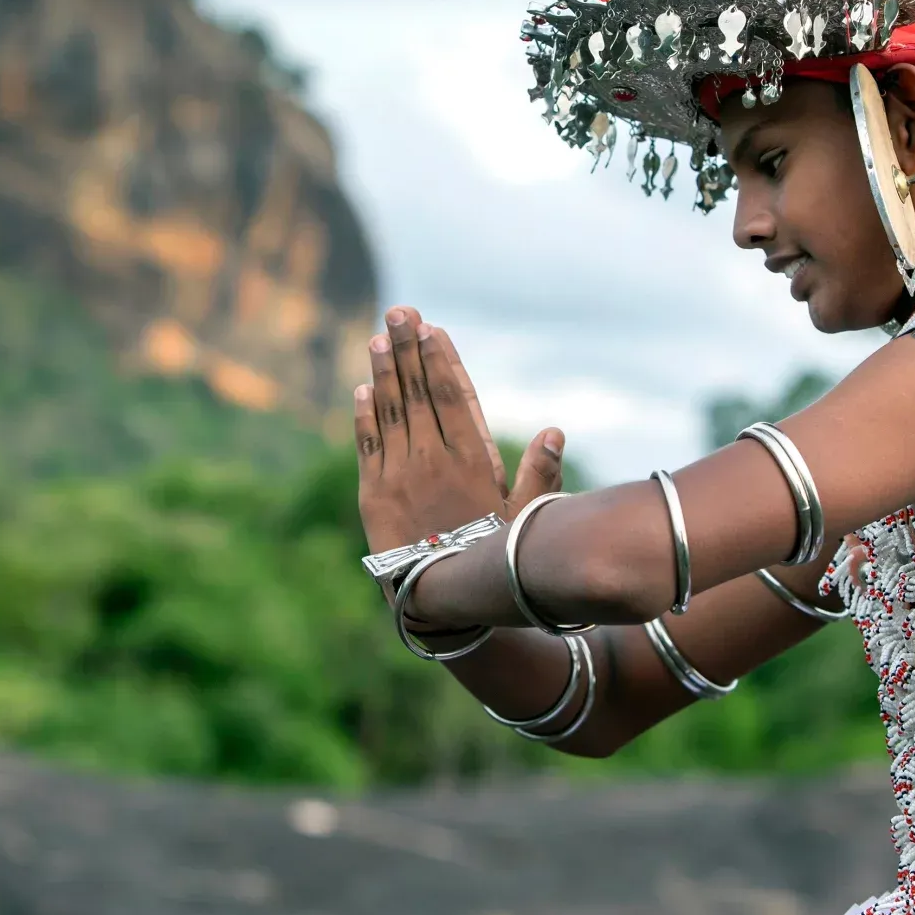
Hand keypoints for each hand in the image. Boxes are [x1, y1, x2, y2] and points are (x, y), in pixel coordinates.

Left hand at [353, 305, 564, 556]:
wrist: (443, 602)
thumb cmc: (494, 559)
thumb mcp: (526, 518)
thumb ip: (540, 473)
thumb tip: (553, 431)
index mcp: (471, 460)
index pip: (453, 395)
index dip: (440, 359)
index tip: (431, 328)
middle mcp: (433, 459)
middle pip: (418, 392)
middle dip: (408, 349)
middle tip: (397, 312)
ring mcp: (400, 474)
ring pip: (390, 411)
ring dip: (384, 371)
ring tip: (377, 337)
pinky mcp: (373, 494)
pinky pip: (367, 445)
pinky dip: (363, 415)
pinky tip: (362, 388)